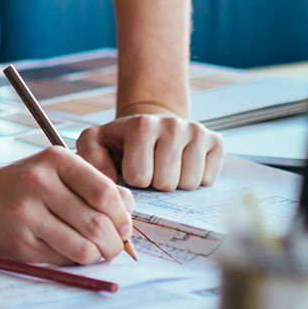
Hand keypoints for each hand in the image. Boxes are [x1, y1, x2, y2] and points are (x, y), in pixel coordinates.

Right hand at [0, 147, 135, 265]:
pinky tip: (67, 252)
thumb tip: (128, 211)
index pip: (106, 193)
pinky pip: (61, 260)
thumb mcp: (56, 171)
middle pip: (98, 224)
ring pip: (83, 248)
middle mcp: (40, 183)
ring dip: (97, 257)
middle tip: (114, 248)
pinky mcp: (19, 243)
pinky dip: (72, 262)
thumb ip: (94, 185)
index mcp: (55, 160)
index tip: (123, 226)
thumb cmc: (22, 185)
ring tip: (95, 253)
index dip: (123, 216)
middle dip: (114, 243)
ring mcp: (26, 214)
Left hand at [76, 105, 223, 191]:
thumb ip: (91, 159)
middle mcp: (172, 124)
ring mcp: (197, 131)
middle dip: (155, 184)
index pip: (140, 177)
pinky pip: (209, 179)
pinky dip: (196, 179)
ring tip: (165, 167)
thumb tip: (110, 182)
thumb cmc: (121, 142)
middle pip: (167, 183)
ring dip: (176, 183)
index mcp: (141, 125)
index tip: (131, 168)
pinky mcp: (216, 141)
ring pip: (189, 183)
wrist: (150, 126)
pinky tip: (183, 165)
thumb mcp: (96, 143)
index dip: (134, 180)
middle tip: (151, 169)